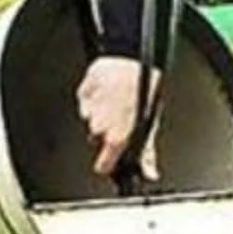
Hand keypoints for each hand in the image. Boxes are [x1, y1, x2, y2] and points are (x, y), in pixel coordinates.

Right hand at [78, 55, 156, 178]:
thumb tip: (149, 174)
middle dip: (106, 132)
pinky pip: (85, 101)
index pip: (103, 165)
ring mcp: (88, 109)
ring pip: (90, 119)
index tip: (109, 163)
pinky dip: (94, 97)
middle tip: (119, 118)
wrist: (132, 60)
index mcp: (116, 138)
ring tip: (115, 101)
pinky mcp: (82, 91)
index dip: (107, 165)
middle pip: (97, 139)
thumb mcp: (150, 124)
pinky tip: (106, 90)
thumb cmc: (143, 91)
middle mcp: (98, 126)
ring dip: (100, 113)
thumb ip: (146, 153)